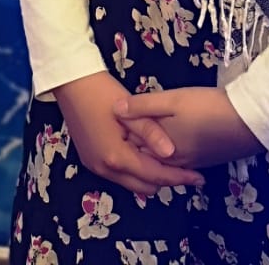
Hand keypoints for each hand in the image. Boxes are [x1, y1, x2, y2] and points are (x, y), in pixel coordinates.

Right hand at [53, 72, 205, 195]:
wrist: (71, 82)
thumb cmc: (101, 92)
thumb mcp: (131, 110)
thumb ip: (151, 132)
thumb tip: (172, 152)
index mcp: (116, 157)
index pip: (155, 176)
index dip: (179, 177)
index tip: (198, 177)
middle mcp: (105, 168)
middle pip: (144, 186)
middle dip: (165, 180)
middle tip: (184, 168)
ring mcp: (95, 166)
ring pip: (131, 183)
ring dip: (149, 176)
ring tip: (167, 161)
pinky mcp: (91, 159)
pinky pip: (119, 175)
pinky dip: (135, 170)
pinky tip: (144, 154)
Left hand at [114, 85, 264, 168]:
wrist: (248, 122)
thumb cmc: (206, 107)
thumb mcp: (172, 100)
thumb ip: (143, 106)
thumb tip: (114, 109)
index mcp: (160, 149)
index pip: (131, 143)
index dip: (120, 129)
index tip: (110, 115)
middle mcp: (172, 162)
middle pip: (145, 156)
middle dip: (133, 142)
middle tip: (121, 125)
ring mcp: (189, 164)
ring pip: (161, 160)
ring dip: (150, 148)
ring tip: (140, 133)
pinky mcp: (203, 161)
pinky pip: (177, 161)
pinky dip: (167, 152)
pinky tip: (166, 142)